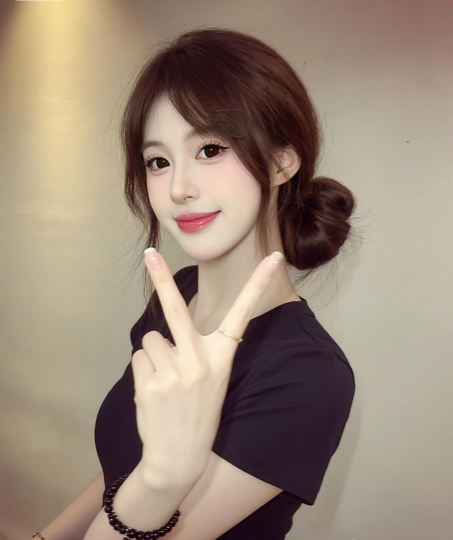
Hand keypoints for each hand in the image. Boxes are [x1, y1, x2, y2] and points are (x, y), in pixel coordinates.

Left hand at [132, 248, 283, 488]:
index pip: (243, 314)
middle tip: (149, 252)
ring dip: (154, 354)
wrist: (178, 458)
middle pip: (176, 309)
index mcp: (222, 358)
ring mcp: (174, 372)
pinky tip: (153, 391)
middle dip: (161, 277)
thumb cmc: (198, 414)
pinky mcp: (149, 383)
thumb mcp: (214, 380)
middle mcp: (200, 361)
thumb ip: (198, 351)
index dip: (259, 284)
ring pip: (152, 338)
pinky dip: (144, 368)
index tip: (273, 257)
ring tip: (165, 381)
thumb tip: (168, 332)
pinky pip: (139, 356)